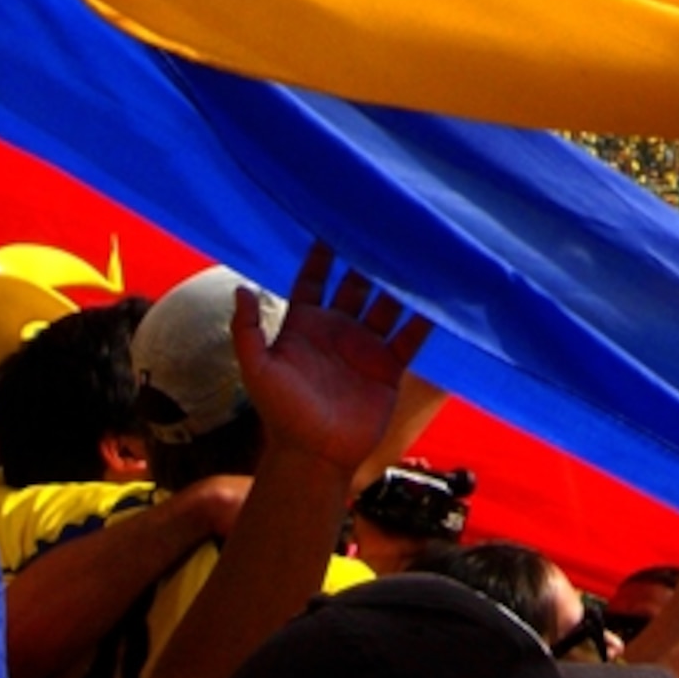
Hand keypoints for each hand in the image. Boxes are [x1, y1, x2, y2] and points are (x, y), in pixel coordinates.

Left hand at [234, 241, 429, 476]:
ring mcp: (365, 347)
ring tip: (415, 254)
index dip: (321, 254)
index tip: (330, 221)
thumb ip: (247, 330)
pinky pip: (410, 337)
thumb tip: (241, 288)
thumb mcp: (257, 369)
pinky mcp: (388, 368)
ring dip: (399, 283)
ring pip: (386, 304)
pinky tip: (437, 299)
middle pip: (355, 284)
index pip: (313, 279)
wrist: (314, 456)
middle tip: (381, 226)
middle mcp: (337, 330)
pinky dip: (424, 319)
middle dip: (366, 258)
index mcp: (305, 325)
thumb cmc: (281, 413)